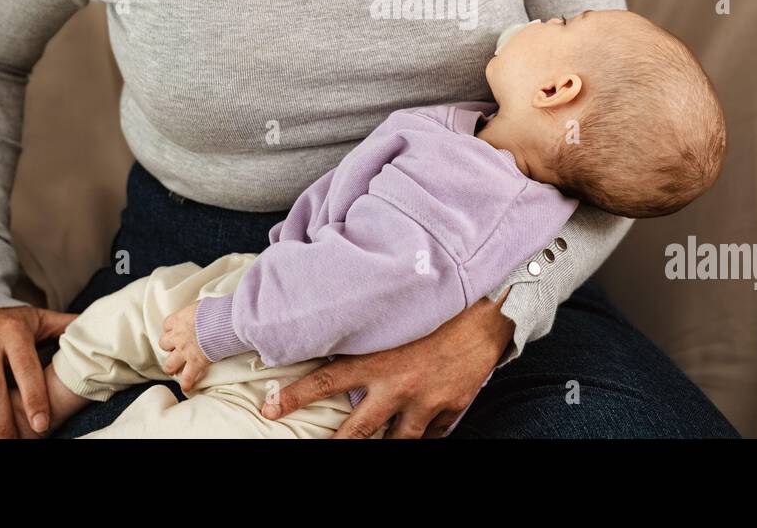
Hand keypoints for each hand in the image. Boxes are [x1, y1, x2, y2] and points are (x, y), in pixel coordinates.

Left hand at [159, 300, 211, 392]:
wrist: (225, 321)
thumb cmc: (218, 310)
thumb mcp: (204, 305)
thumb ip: (199, 312)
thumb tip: (205, 311)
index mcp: (180, 319)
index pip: (167, 324)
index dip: (171, 328)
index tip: (175, 330)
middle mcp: (179, 336)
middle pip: (164, 343)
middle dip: (169, 347)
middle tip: (174, 349)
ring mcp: (185, 350)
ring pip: (169, 363)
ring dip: (171, 367)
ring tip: (173, 370)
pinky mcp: (196, 362)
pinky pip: (187, 376)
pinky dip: (187, 383)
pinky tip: (186, 387)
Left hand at [263, 288, 513, 438]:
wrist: (488, 313)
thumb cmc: (438, 305)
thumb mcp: (396, 314)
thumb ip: (370, 330)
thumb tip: (339, 330)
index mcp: (378, 360)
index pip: (325, 381)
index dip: (293, 397)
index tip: (268, 409)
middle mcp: (397, 386)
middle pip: (357, 431)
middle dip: (337, 446)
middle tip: (322, 451)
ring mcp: (424, 403)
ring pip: (396, 442)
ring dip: (384, 445)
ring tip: (374, 446)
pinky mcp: (449, 409)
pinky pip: (431, 435)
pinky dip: (423, 435)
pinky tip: (417, 434)